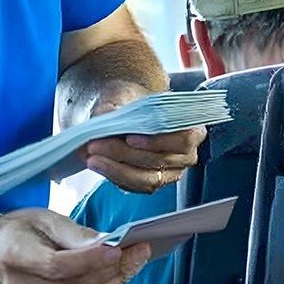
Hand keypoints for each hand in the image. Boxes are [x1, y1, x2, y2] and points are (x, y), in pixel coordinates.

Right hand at [0, 208, 149, 283]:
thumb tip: (107, 244)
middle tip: (141, 252)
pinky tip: (112, 279)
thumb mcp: (43, 218)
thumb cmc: (18, 229)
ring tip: (133, 264)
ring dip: (111, 283)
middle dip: (113, 270)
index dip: (91, 260)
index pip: (59, 266)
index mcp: (15, 256)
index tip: (121, 248)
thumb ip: (74, 233)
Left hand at [78, 84, 205, 194]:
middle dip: (125, 154)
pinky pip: (136, 186)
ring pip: (147, 179)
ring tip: (93, 157)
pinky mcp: (153, 182)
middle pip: (160, 161)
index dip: (157, 141)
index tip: (129, 138)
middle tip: (96, 144)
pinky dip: (115, 176)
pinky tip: (98, 164)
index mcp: (191, 127)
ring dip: (116, 169)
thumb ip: (120, 108)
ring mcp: (172, 171)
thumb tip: (109, 120)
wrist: (124, 110)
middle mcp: (187, 153)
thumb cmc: (132, 102)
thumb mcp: (124, 97)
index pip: (183, 139)